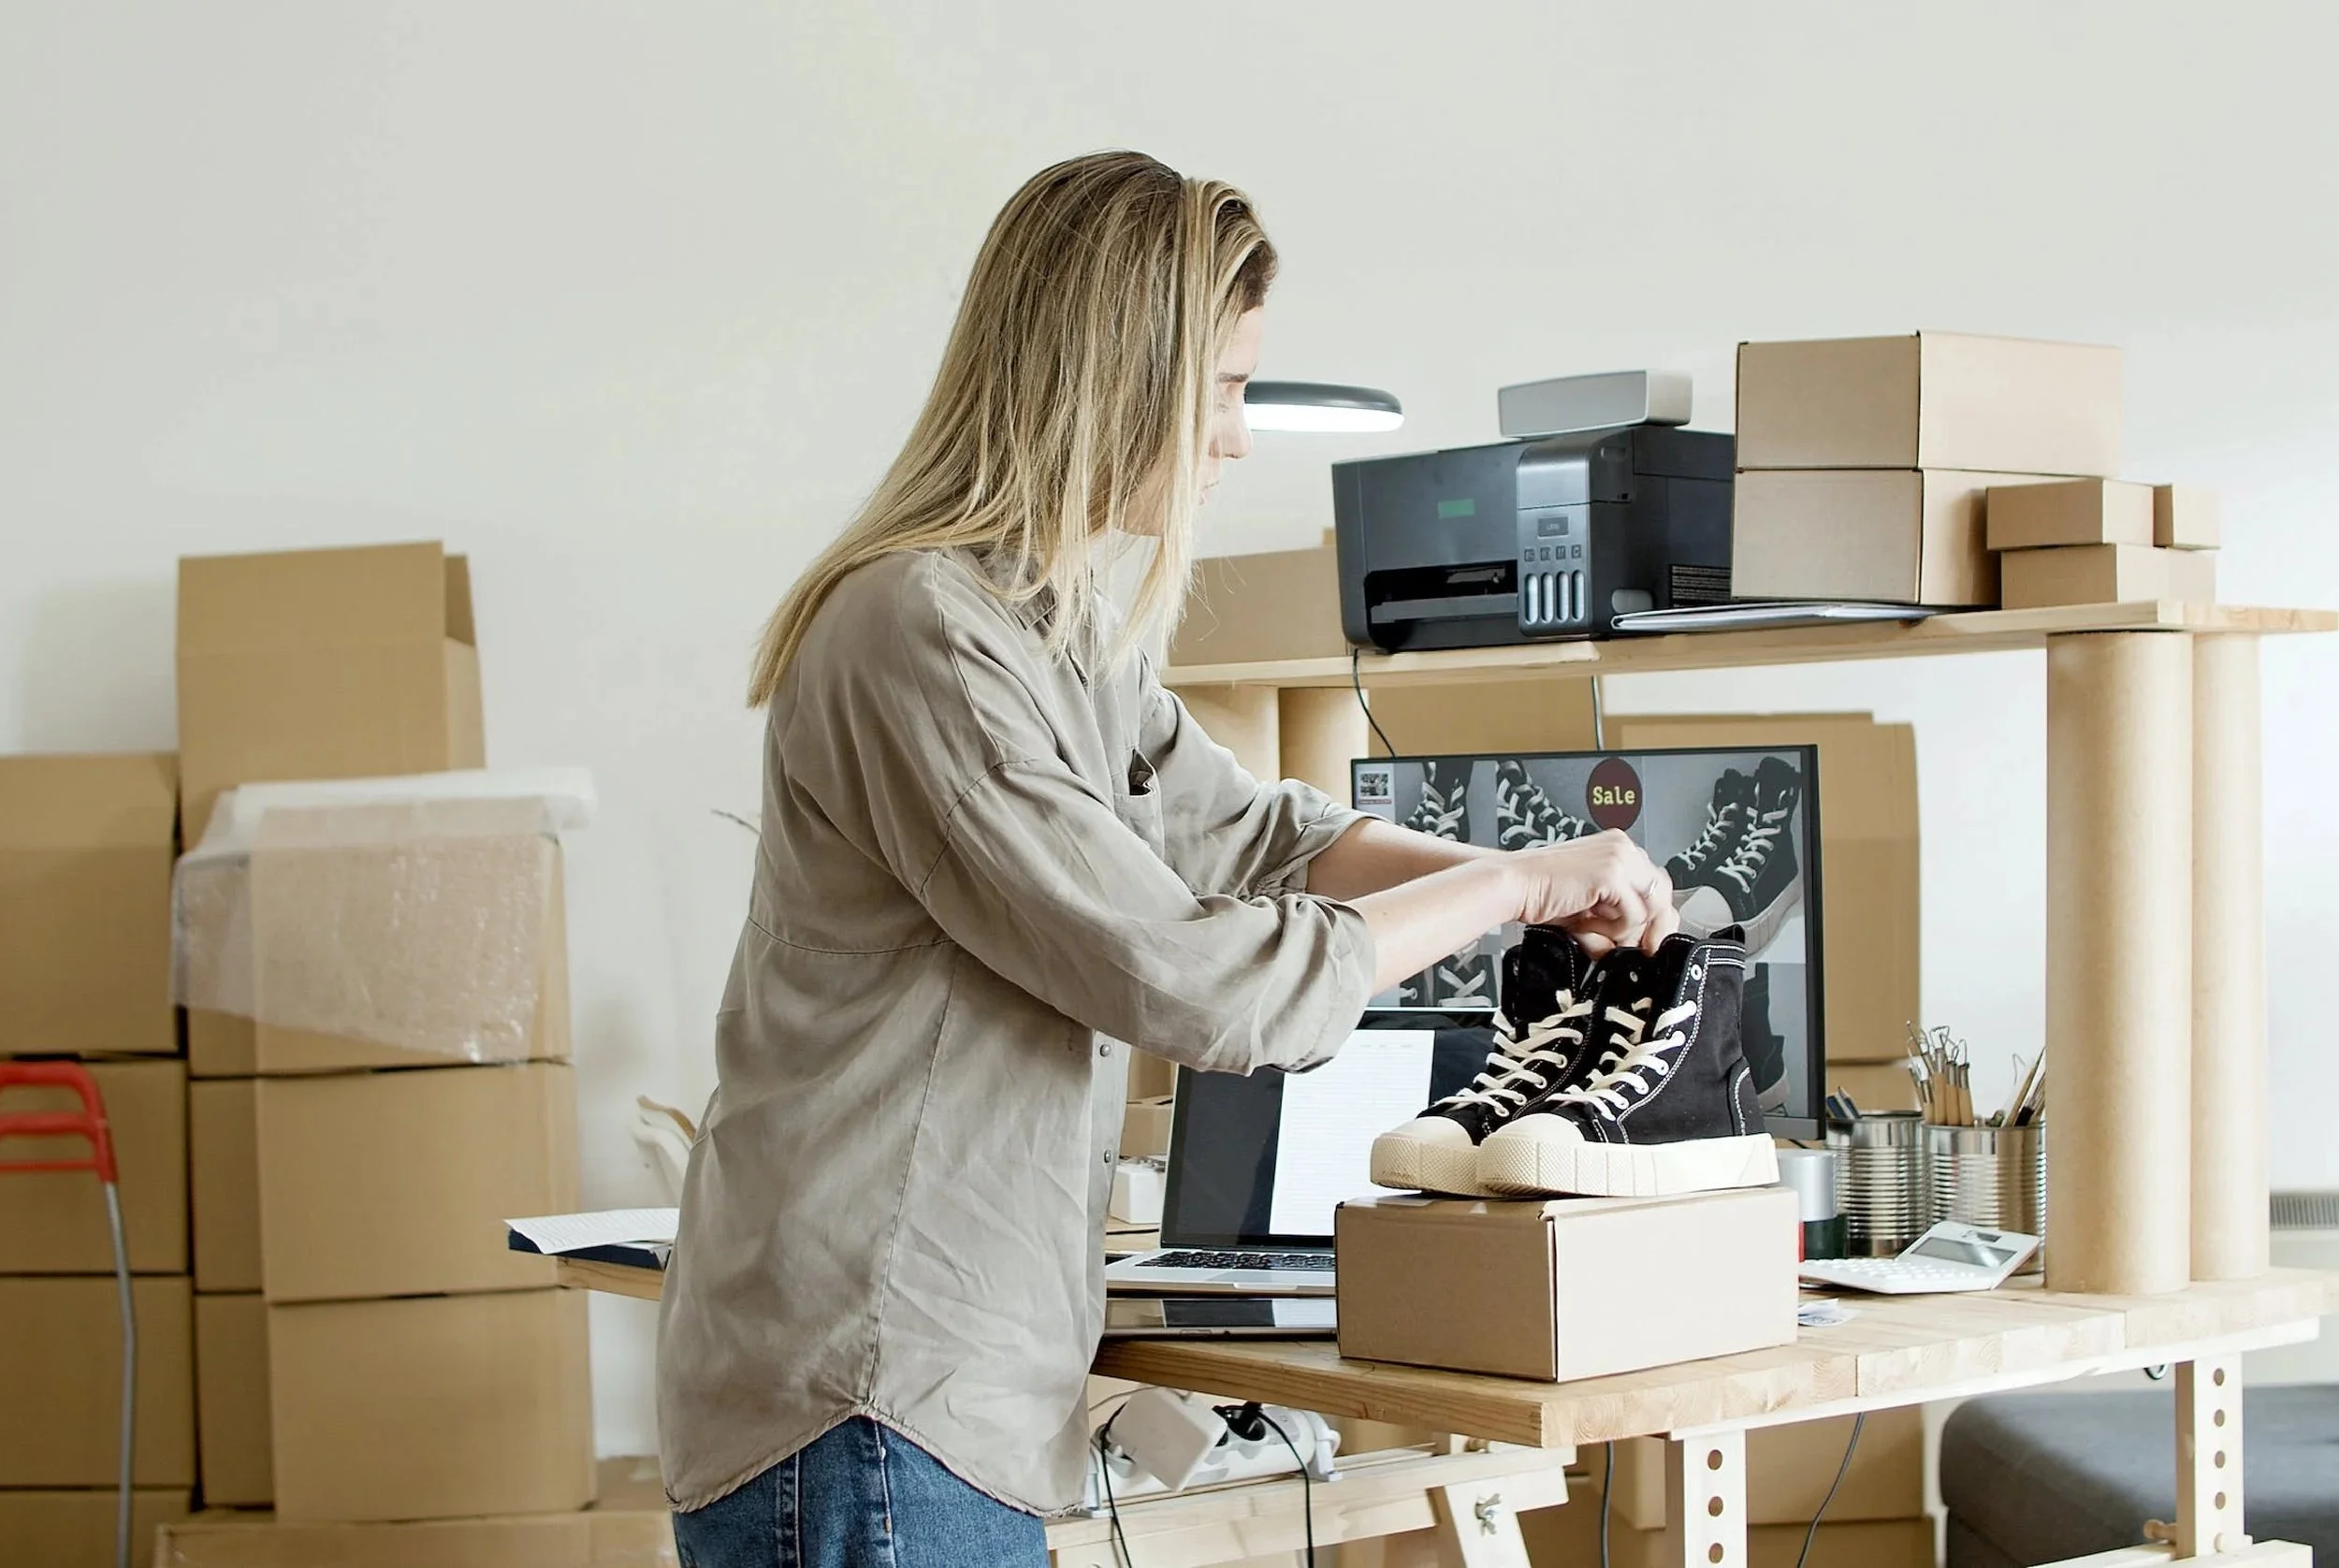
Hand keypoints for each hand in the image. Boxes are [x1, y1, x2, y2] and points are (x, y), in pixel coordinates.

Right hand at [1508, 830, 1678, 954]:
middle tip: (1639, 949)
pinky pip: (1635, 915)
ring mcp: (1620, 858)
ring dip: (1626, 928)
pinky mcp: (1612, 875)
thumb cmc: (1541, 892)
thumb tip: (1638, 943)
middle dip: (1652, 927)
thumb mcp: (1589, 905)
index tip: (1647, 941)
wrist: (1514, 885)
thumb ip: (1616, 917)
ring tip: (1595, 928)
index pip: (1654, 884)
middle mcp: (1623, 847)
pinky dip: (1614, 929)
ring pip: (1652, 906)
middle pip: (1662, 893)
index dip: (1653, 917)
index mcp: (1617, 848)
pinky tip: (1588, 922)